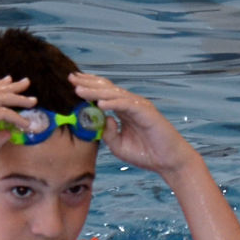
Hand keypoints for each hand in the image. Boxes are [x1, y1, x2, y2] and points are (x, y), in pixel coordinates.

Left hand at [70, 72, 195, 175]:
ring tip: (79, 90)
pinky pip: (127, 105)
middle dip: (88, 83)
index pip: (103, 93)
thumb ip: (107, 133)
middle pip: (106, 89)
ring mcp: (139, 106)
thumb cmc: (146, 153)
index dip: (88, 86)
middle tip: (71, 78)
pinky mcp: (146, 112)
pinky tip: (100, 103)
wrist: (168, 162)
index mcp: (123, 110)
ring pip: (114, 94)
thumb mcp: (118, 145)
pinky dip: (113, 103)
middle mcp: (130, 104)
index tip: (72, 82)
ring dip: (96, 91)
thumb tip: (101, 117)